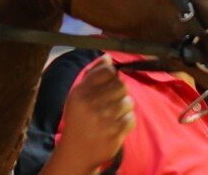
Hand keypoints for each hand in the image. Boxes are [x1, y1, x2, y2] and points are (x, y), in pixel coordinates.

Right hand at [53, 56, 134, 172]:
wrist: (76, 151)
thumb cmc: (78, 119)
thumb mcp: (78, 95)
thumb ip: (92, 74)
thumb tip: (108, 57)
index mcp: (81, 92)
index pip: (108, 71)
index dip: (112, 75)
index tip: (109, 83)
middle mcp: (91, 104)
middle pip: (121, 85)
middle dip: (120, 92)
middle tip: (112, 101)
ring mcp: (103, 120)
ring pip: (128, 102)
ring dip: (124, 107)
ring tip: (113, 114)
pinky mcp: (114, 133)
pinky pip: (131, 119)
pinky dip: (127, 121)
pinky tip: (117, 125)